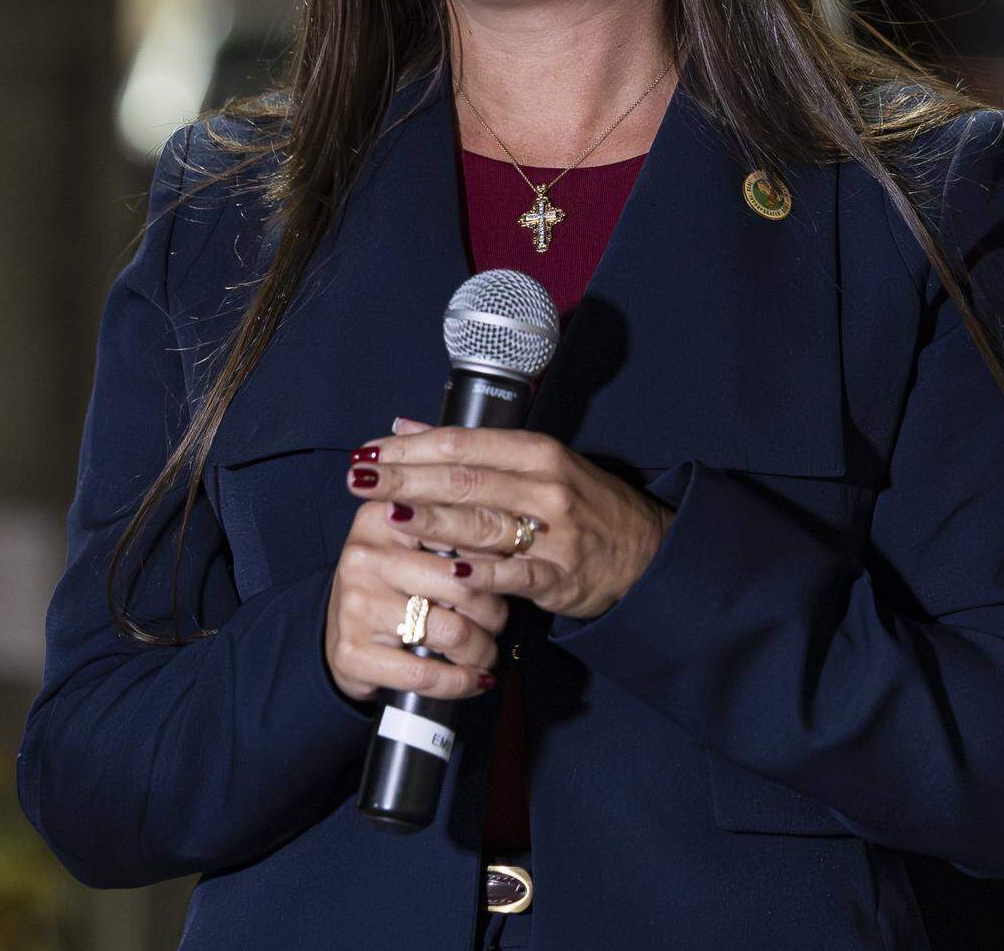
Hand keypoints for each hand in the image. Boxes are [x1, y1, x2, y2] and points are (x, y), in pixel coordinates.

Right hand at [324, 495, 507, 704]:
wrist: (339, 633)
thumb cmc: (393, 585)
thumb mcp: (413, 546)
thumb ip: (456, 532)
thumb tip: (521, 537)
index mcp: (385, 516)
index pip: (458, 529)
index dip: (498, 554)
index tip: (523, 568)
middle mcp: (365, 555)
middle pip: (463, 584)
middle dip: (495, 611)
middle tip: (500, 622)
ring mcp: (355, 604)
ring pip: (451, 631)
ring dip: (482, 650)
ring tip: (487, 652)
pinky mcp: (351, 651)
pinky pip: (425, 673)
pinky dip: (459, 683)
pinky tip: (474, 681)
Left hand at [348, 420, 673, 620]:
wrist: (644, 550)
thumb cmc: (580, 502)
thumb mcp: (535, 463)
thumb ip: (469, 448)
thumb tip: (403, 427)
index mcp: (536, 452)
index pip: (463, 444)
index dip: (411, 448)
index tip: (369, 452)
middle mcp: (545, 485)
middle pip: (465, 480)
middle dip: (406, 479)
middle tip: (359, 480)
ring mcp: (554, 532)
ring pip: (482, 523)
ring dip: (431, 522)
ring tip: (387, 517)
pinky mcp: (560, 576)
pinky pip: (512, 574)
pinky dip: (479, 573)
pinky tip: (445, 569)